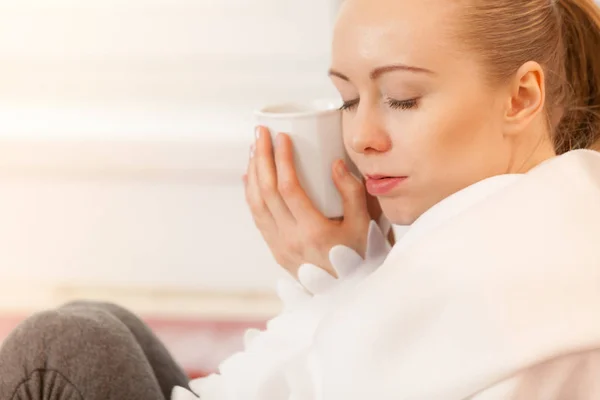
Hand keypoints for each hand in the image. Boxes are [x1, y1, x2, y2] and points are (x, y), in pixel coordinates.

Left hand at [244, 126, 371, 276]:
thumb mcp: (366, 224)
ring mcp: (280, 247)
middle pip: (266, 192)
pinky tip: (250, 178)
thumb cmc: (362, 256)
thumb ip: (353, 193)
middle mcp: (291, 240)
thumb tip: (334, 163)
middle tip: (261, 133)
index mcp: (314, 232)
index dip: (282, 159)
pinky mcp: (277, 251)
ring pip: (256, 205)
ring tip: (255, 149)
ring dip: (253, 174)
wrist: (350, 293)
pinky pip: (258, 218)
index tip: (282, 136)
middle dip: (261, 158)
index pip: (288, 188)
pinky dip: (251, 195)